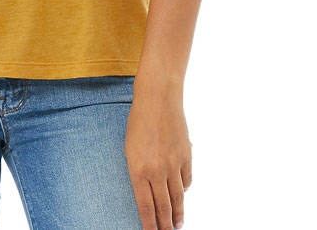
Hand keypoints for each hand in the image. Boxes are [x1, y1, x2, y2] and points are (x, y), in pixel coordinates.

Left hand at [124, 81, 192, 229]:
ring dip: (177, 214)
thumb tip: (147, 190)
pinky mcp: (186, 156)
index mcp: (138, 169)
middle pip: (164, 207)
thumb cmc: (139, 120)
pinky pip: (186, 180)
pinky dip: (184, 189)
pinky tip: (182, 195)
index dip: (150, 224)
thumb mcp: (130, 148)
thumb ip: (138, 171)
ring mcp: (173, 165)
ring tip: (177, 224)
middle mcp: (157, 171)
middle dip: (165, 225)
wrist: (158, 98)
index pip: (146, 206)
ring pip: (177, 198)